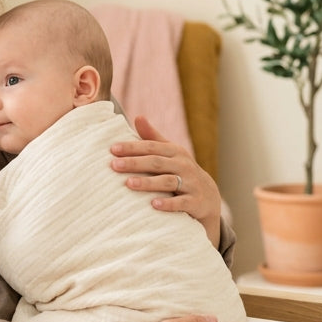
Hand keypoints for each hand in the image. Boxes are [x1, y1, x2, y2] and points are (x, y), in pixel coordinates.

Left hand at [110, 116, 223, 246]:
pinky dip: (168, 204)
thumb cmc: (181, 171)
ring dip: (147, 183)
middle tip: (114, 165)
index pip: (151, 147)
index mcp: (175, 152)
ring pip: (167, 181)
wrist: (208, 196)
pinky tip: (153, 204)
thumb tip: (138, 117)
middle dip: (135, 163)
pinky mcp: (195, 202)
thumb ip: (153, 137)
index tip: (113, 149)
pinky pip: (181, 203)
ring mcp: (190, 184)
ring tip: (129, 183)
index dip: (132, 147)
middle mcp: (183, 165)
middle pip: (156, 162)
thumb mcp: (170, 153)